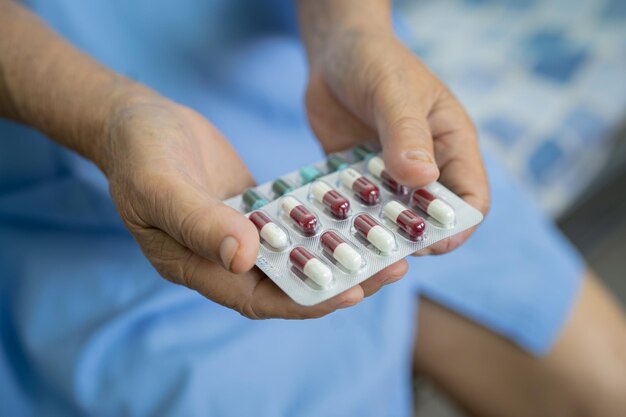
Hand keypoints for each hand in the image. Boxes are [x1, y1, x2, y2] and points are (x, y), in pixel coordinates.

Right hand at [102, 94, 407, 317]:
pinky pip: (292, 224)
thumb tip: (244, 258)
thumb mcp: (161, 184)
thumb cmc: (139, 153)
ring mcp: (238, 234)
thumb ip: (199, 222)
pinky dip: (321, 224)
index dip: (304, 300)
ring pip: (295, 255)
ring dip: (337, 253)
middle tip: (390, 269)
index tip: (352, 292)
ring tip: (385, 245)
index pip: (258, 297)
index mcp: (197, 266)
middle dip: (337, 280)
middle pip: (286, 282)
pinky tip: (357, 214)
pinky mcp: (251, 210)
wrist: (135, 121)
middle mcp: (221, 258)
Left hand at [304, 31, 489, 253]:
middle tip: (384, 252)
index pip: (470, 198)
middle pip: (429, 217)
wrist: (334, 50)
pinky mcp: (357, 177)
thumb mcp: (394, 92)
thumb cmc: (376, 60)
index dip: (457, 225)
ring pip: (390, 217)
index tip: (432, 242)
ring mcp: (389, 174)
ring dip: (375, 233)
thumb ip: (407, 134)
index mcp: (451, 145)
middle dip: (411, 237)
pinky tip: (329, 226)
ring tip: (353, 246)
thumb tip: (423, 179)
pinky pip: (355, 206)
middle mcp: (424, 166)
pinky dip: (346, 218)